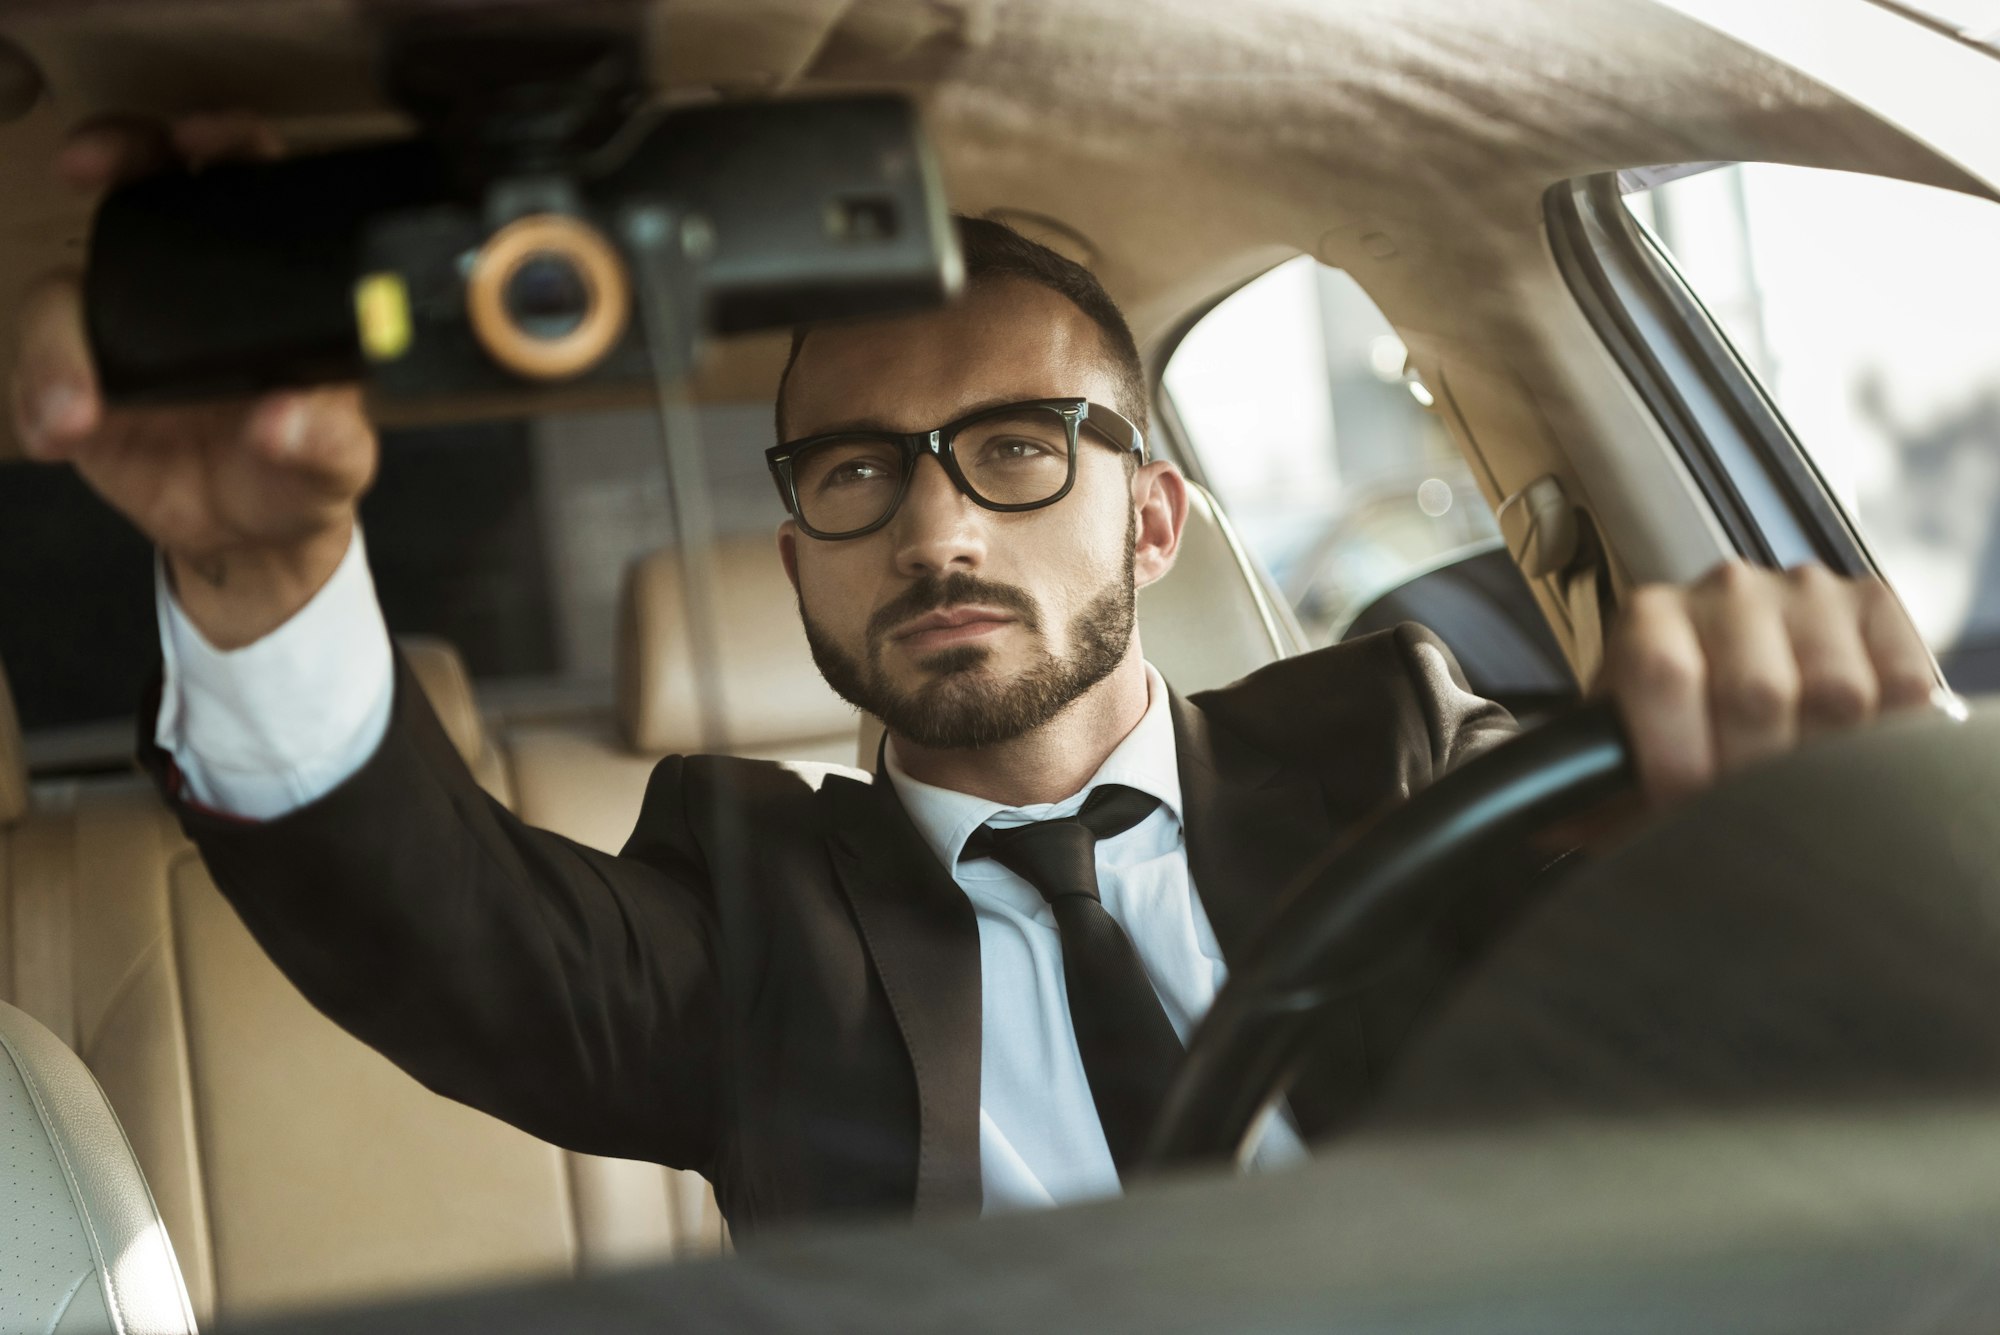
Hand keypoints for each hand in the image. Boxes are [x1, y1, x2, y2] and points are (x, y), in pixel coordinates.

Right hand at [7, 113, 376, 648]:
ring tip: (75, 412)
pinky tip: (59, 432)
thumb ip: (323, 444)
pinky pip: (36, 364)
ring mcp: (127, 323)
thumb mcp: (333, 465)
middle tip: (89, 165)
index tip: (199, 139)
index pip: (252, 181)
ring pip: (69, 284)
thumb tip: (287, 422)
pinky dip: (37, 394)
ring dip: (58, 341)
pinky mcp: (79, 373)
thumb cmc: (301, 475)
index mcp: (271, 284)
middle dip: (114, 153)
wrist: (246, 539)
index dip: (225, 139)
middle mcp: (192, 286)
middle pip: (146, 182)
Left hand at [1599, 560, 1945, 806]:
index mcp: (1650, 617)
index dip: (1678, 759)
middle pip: (1757, 693)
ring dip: (1824, 763)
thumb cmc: (1671, 727)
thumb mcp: (1620, 756)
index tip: (1684, 810)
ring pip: (1837, 694)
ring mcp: (1805, 591)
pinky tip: (1854, 756)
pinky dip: (1888, 731)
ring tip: (1802, 793)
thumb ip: (1582, 790)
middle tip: (1750, 822)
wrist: (1733, 672)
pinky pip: (1901, 680)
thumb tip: (1545, 828)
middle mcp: (1727, 589)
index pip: (1665, 677)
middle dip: (1751, 779)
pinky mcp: (1875, 604)